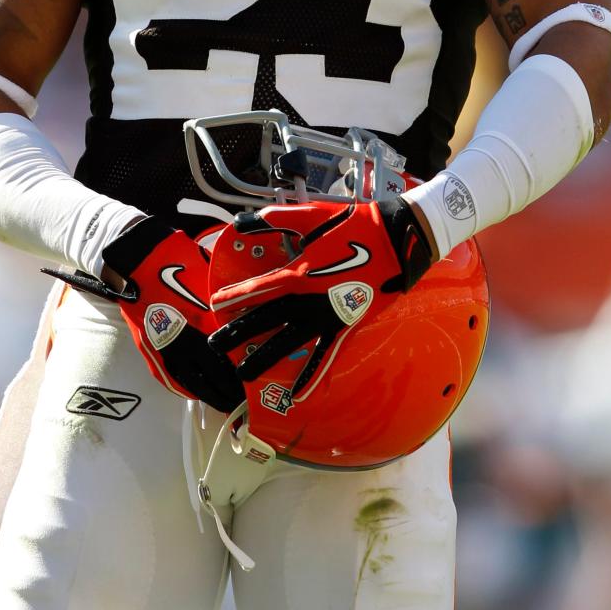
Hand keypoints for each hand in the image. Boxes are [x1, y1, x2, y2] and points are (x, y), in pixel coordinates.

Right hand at [45, 217, 243, 411]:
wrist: (134, 262)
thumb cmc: (175, 262)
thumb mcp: (207, 277)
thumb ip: (225, 299)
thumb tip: (249, 308)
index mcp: (202, 322)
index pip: (228, 360)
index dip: (242, 375)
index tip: (256, 384)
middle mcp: (184, 342)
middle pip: (212, 377)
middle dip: (229, 392)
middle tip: (244, 403)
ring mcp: (164, 349)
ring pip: (191, 384)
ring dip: (209, 396)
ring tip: (224, 405)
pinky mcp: (150, 350)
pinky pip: (171, 378)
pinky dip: (187, 389)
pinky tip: (198, 393)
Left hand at [209, 200, 434, 397]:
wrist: (396, 241)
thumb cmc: (352, 225)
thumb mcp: (311, 215)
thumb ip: (274, 219)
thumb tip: (242, 221)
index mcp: (298, 273)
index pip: (257, 289)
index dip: (234, 297)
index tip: (215, 306)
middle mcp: (307, 300)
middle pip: (266, 319)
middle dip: (239, 332)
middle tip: (215, 345)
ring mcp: (325, 317)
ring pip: (288, 341)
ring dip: (265, 358)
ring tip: (243, 373)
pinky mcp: (344, 325)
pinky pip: (325, 354)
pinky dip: (311, 375)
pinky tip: (297, 394)